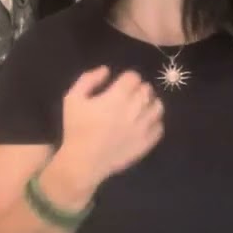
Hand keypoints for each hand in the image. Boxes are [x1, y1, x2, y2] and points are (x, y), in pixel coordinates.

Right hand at [59, 66, 163, 185]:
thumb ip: (88, 79)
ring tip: (142, 107)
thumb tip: (106, 70)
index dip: (128, 78)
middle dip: (139, 89)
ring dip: (150, 103)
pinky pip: (159, 128)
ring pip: (157, 107)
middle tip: (130, 95)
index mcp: (116, 97)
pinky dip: (155, 122)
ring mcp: (142, 128)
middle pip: (147, 90)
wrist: (83, 162)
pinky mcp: (146, 143)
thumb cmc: (76, 129)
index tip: (122, 84)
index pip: (133, 77)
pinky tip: (145, 123)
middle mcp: (133, 110)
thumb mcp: (72, 98)